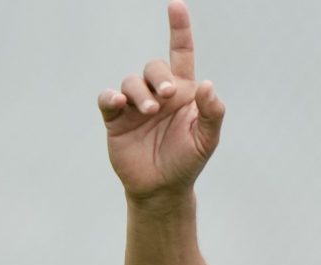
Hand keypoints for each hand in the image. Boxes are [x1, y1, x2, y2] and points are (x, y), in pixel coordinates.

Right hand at [97, 0, 224, 200]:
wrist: (162, 189)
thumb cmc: (187, 161)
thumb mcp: (207, 139)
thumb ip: (213, 112)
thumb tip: (207, 84)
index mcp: (183, 93)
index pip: (181, 54)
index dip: (179, 29)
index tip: (176, 5)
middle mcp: (158, 94)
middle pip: (153, 67)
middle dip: (158, 76)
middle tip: (166, 96)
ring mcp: (135, 105)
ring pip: (131, 81)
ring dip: (139, 93)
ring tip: (149, 111)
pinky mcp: (115, 119)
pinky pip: (107, 98)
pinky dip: (112, 97)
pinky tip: (119, 104)